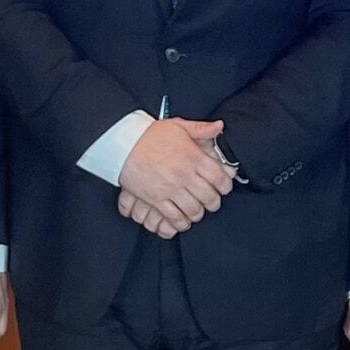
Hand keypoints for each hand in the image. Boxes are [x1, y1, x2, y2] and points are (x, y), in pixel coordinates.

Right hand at [118, 118, 233, 230]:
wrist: (123, 144)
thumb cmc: (150, 136)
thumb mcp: (178, 126)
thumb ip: (201, 128)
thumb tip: (219, 126)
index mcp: (194, 158)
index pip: (220, 178)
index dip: (225, 186)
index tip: (224, 188)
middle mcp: (184, 175)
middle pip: (209, 198)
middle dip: (214, 203)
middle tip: (212, 202)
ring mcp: (170, 189)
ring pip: (194, 210)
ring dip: (198, 213)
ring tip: (197, 210)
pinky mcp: (156, 199)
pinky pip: (174, 217)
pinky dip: (181, 222)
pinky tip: (183, 220)